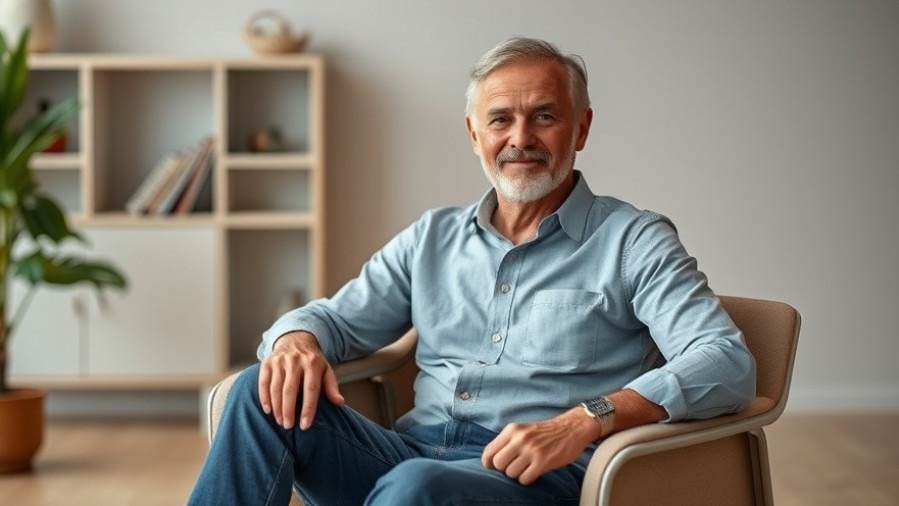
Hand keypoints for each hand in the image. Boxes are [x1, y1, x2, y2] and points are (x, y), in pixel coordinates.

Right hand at [258, 331, 344, 429]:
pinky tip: (268, 410)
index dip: (308, 409)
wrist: (295, 340)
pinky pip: (263, 383)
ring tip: (280, 421)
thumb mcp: (326, 369)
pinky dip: (264, 398)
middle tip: (288, 426)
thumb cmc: (312, 360)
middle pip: (290, 390)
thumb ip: (332, 386)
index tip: (305, 426)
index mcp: (312, 363)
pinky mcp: (267, 363)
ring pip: (276, 388)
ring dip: (277, 407)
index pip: (311, 389)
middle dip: (289, 411)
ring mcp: (280, 361)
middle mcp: (295, 361)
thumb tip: (339, 402)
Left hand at [481, 408, 597, 484]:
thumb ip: (509, 441)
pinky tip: (533, 472)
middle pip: (498, 463)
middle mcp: (520, 438)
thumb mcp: (524, 430)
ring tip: (526, 468)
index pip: (490, 450)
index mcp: (513, 430)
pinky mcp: (543, 461)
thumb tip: (492, 459)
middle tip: (514, 467)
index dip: (488, 463)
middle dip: (504, 469)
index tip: (493, 467)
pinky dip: (527, 479)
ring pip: (510, 473)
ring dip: (517, 474)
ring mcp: (532, 450)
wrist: (572, 428)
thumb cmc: (547, 431)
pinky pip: (524, 479)